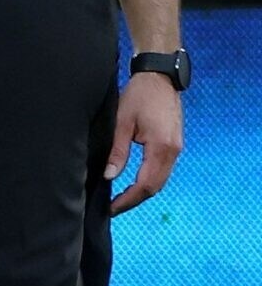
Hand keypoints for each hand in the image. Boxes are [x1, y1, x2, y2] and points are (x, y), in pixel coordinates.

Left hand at [105, 74, 183, 214]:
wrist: (159, 77)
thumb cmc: (139, 95)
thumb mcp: (121, 123)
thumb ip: (117, 151)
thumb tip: (109, 176)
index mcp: (161, 147)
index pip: (145, 184)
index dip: (128, 199)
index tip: (112, 208)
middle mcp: (173, 151)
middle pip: (155, 187)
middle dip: (134, 200)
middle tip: (114, 208)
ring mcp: (177, 148)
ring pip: (161, 180)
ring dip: (142, 192)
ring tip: (121, 199)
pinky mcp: (175, 144)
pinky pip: (163, 170)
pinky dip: (149, 180)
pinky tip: (135, 183)